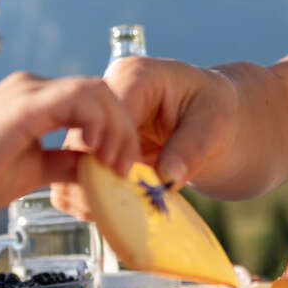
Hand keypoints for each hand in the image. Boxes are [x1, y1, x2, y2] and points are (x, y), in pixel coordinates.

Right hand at [0, 72, 139, 211]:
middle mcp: (34, 87)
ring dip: (117, 126)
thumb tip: (94, 170)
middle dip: (124, 128)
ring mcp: (30, 90)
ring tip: (117, 164)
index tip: (121, 167)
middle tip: (128, 166)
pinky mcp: (27, 102)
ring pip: (97, 90)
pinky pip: (80, 98)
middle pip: (102, 92)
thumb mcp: (29, 172)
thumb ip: (62, 165)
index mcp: (34, 102)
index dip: (115, 131)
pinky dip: (99, 122)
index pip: (92, 103)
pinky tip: (99, 151)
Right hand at [51, 57, 240, 219]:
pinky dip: (91, 195)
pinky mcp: (95, 145)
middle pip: (82, 137)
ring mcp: (97, 121)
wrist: (208, 115)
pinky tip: (111, 208)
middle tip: (118, 205)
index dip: (114, 150)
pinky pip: (79, 173)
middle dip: (98, 176)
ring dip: (91, 189)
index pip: (108, 113)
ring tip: (115, 211)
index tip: (129, 177)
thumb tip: (168, 177)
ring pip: (73, 160)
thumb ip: (192, 148)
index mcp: (134, 76)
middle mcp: (106, 94)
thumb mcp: (213, 124)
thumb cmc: (212, 109)